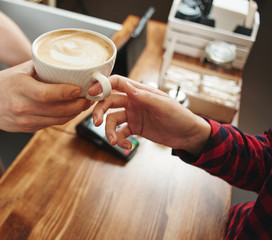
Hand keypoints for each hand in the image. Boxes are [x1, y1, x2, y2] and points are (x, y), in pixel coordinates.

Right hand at [0, 61, 92, 131]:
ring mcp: (26, 121)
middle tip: (90, 97)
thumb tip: (62, 62)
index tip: (79, 88)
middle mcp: (22, 108)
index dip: (65, 93)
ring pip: (58, 119)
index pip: (45, 94)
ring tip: (85, 103)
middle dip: (78, 105)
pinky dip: (65, 117)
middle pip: (57, 110)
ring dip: (75, 112)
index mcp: (19, 89)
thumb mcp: (16, 71)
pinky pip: (52, 124)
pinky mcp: (29, 129)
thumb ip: (39, 67)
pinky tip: (73, 110)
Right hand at [90, 75, 210, 155]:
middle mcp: (133, 102)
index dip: (103, 85)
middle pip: (108, 102)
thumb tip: (126, 86)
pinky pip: (120, 133)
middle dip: (100, 112)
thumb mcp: (164, 105)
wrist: (188, 135)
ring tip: (114, 141)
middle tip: (97, 123)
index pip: (117, 83)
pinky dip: (120, 140)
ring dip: (109, 131)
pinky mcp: (134, 129)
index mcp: (139, 91)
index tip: (92, 93)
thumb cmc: (179, 116)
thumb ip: (144, 96)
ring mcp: (132, 116)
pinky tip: (127, 146)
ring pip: (112, 120)